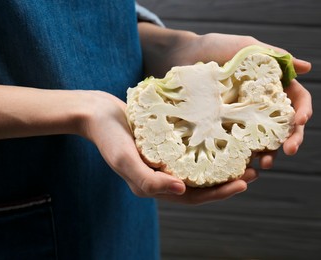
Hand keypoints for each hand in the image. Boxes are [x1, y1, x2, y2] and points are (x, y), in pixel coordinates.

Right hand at [82, 91, 257, 203]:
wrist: (98, 114)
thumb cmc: (109, 138)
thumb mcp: (125, 160)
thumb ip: (149, 180)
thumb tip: (182, 190)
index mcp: (153, 186)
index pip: (192, 196)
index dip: (219, 193)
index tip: (243, 182)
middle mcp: (161, 175)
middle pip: (200, 183)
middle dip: (227, 180)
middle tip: (253, 170)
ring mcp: (164, 159)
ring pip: (198, 166)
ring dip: (221, 163)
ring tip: (244, 154)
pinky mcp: (165, 143)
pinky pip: (191, 148)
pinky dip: (208, 146)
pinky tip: (221, 136)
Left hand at [139, 24, 311, 168]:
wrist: (183, 54)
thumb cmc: (215, 47)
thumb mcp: (246, 48)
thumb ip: (275, 56)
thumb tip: (308, 68)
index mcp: (271, 86)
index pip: (296, 101)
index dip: (302, 111)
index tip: (299, 121)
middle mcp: (258, 104)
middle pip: (283, 126)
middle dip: (290, 139)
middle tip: (288, 150)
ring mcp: (240, 117)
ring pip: (262, 140)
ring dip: (269, 154)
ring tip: (264, 164)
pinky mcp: (222, 126)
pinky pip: (235, 143)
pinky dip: (242, 156)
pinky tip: (243, 165)